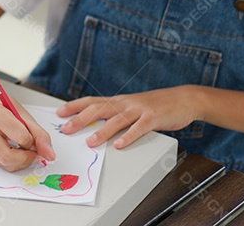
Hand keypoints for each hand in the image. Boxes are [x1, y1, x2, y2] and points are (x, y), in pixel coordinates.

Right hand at [0, 101, 55, 171]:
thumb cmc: (6, 109)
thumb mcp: (25, 116)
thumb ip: (40, 136)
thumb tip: (50, 156)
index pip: (21, 137)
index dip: (31, 141)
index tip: (33, 138)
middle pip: (8, 157)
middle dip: (26, 159)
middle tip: (34, 154)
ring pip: (4, 164)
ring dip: (20, 163)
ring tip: (25, 152)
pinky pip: (0, 165)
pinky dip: (12, 162)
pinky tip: (15, 152)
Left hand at [57, 86, 202, 148]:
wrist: (184, 98)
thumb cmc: (157, 105)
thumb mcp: (132, 106)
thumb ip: (116, 113)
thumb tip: (95, 123)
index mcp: (119, 101)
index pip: (92, 101)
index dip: (75, 106)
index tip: (59, 113)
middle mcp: (126, 103)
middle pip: (99, 109)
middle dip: (80, 119)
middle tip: (66, 129)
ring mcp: (139, 110)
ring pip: (117, 120)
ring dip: (102, 131)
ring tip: (90, 142)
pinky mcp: (153, 118)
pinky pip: (139, 128)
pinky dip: (128, 137)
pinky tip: (119, 145)